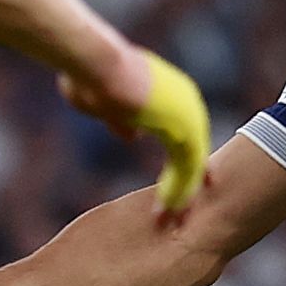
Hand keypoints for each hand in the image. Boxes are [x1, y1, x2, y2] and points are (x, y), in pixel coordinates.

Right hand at [63, 43, 211, 220]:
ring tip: (174, 222)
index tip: (181, 183)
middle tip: (184, 212)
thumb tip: (134, 137)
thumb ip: (122, 121)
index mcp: (172, 92)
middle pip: (193, 151)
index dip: (184, 161)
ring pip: (193, 164)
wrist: (96, 63)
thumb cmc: (92, 75)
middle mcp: (187, 102)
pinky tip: (169, 212)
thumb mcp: (107, 104)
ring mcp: (189, 114)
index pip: (185, 134)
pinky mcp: (184, 128)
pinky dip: (180, 192)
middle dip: (187, 183)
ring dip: (183, 195)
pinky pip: (188, 169)